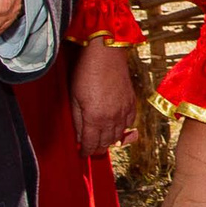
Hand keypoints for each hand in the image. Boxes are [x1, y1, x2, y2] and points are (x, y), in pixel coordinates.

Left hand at [70, 42, 138, 156]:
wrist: (106, 53)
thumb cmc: (86, 71)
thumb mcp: (74, 97)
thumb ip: (77, 120)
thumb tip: (78, 136)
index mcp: (95, 118)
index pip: (90, 144)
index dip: (85, 151)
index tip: (81, 154)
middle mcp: (112, 118)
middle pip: (105, 143)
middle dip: (97, 148)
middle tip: (91, 149)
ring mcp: (124, 111)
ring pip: (118, 135)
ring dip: (109, 141)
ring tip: (102, 141)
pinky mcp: (132, 102)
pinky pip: (129, 123)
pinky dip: (122, 129)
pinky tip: (116, 127)